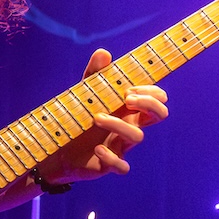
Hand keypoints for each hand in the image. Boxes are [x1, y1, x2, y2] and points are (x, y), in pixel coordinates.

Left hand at [36, 49, 169, 183]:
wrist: (58, 147)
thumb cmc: (78, 117)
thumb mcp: (85, 93)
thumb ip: (95, 74)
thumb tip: (104, 52)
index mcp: (130, 109)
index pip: (157, 99)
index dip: (152, 92)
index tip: (129, 89)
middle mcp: (130, 125)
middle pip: (160, 115)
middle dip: (149, 104)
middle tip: (126, 99)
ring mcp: (122, 145)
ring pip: (138, 137)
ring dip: (119, 124)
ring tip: (96, 118)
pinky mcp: (110, 164)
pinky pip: (122, 166)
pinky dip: (111, 157)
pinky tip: (96, 149)